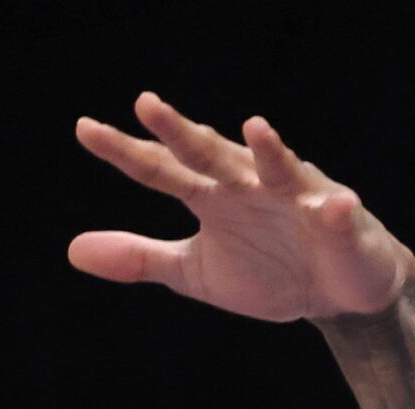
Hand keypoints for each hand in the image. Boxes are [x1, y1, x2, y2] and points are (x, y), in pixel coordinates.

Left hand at [68, 92, 408, 322]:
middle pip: (211, 154)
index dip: (126, 151)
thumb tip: (73, 250)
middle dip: (183, 133)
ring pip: (280, 169)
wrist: (336, 296)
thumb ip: (141, 257)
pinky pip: (338, 215)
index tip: (86, 130)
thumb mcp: (195, 272)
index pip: (162, 168)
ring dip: (270, 150)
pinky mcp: (340, 222)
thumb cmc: (268, 272)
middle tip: (148, 106)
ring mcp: (297, 199)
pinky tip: (334, 206)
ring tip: (255, 128)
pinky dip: (335, 210)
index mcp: (212, 195)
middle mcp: (250, 185)